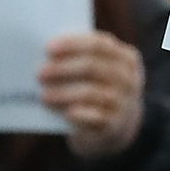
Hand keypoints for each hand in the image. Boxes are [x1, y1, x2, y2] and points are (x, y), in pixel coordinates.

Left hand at [39, 32, 144, 159]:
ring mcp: (124, 102)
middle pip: (93, 67)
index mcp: (127, 58)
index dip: (72, 45)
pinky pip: (94, 117)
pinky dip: (78, 114)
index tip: (48, 48)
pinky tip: (64, 113)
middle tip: (40, 73)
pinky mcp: (115, 124)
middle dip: (63, 69)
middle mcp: (129, 78)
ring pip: (90, 92)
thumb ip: (80, 58)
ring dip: (63, 93)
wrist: (116, 125)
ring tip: (43, 96)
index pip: (99, 44)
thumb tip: (46, 54)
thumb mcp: (99, 71)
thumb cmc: (98, 88)